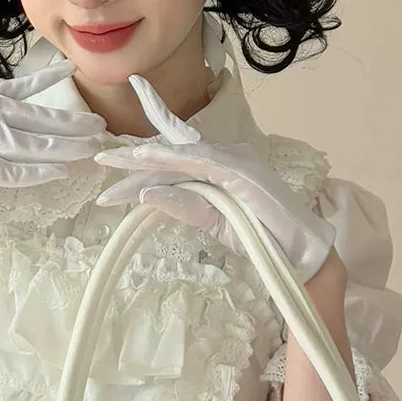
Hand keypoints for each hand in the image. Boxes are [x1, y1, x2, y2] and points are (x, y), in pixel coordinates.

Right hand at [0, 58, 107, 217]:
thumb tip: (11, 113)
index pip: (26, 89)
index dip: (53, 84)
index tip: (75, 75)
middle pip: (43, 120)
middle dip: (75, 126)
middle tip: (100, 129)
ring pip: (38, 146)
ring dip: (68, 148)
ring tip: (91, 149)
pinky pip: (19, 171)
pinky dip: (42, 171)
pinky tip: (62, 170)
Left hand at [94, 75, 335, 279]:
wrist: (298, 253)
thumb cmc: (263, 239)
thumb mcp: (214, 223)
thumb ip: (186, 206)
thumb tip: (148, 196)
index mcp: (222, 167)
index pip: (179, 154)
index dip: (149, 146)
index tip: (119, 152)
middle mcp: (227, 156)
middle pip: (172, 155)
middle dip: (136, 162)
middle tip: (103, 163)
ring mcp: (234, 159)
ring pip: (179, 155)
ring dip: (145, 161)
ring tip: (113, 165)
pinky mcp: (239, 170)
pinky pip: (197, 162)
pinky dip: (171, 162)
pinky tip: (147, 164)